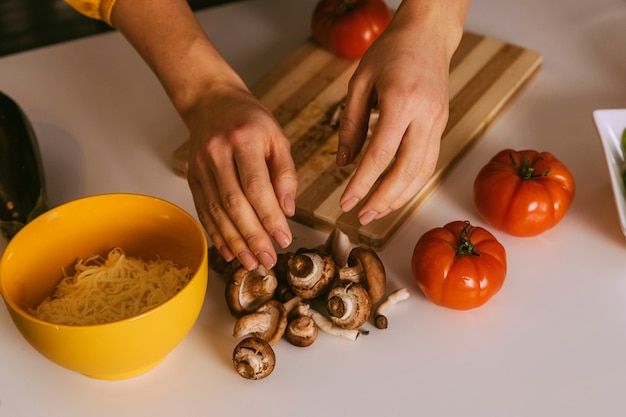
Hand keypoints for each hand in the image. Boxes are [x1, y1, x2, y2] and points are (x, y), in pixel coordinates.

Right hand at [185, 82, 297, 270]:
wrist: (212, 101)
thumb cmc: (250, 120)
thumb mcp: (277, 137)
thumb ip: (285, 173)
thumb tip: (288, 209)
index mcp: (243, 140)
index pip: (256, 186)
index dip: (269, 216)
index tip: (283, 239)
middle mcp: (217, 153)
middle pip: (234, 203)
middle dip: (253, 236)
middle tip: (268, 260)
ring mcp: (200, 166)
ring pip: (216, 211)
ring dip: (235, 241)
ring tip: (251, 262)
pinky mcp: (192, 177)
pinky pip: (203, 210)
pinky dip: (216, 234)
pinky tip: (229, 251)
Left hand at [336, 0, 466, 224]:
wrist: (427, 35)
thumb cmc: (390, 53)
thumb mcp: (359, 83)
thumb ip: (351, 125)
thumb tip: (343, 164)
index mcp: (402, 101)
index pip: (380, 155)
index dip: (362, 184)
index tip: (346, 203)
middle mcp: (426, 116)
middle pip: (406, 171)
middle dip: (382, 199)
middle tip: (362, 217)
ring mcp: (439, 123)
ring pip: (423, 173)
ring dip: (399, 198)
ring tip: (376, 213)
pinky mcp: (442, 127)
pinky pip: (429, 164)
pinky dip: (412, 185)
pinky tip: (395, 195)